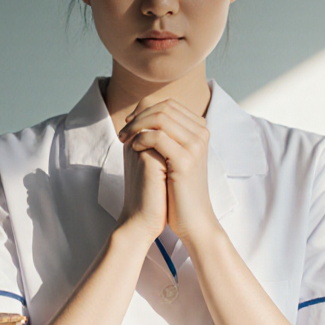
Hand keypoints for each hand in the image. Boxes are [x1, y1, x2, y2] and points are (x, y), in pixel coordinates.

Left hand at [118, 98, 217, 240]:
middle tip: (123, 131)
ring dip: (136, 125)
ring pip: (160, 117)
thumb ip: (165, 134)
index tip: (128, 123)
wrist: (193, 219)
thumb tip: (142, 112)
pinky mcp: (185, 160)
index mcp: (200, 130)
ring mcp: (195, 145)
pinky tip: (133, 149)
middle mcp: (201, 133)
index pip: (169, 104)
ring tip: (124, 139)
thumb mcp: (173, 156)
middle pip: (164, 107)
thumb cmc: (179, 189)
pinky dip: (140, 138)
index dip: (144, 109)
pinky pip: (157, 136)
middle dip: (138, 115)